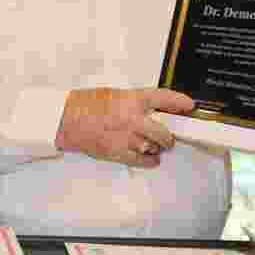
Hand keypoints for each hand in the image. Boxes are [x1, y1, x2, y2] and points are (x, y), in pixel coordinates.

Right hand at [55, 87, 193, 167]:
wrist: (65, 119)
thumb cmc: (86, 104)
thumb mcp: (114, 95)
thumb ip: (134, 102)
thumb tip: (153, 111)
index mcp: (130, 99)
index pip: (163, 98)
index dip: (179, 102)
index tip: (189, 106)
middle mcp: (131, 118)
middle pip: (164, 132)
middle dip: (169, 136)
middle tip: (169, 136)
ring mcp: (125, 137)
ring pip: (154, 147)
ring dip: (157, 147)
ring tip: (155, 145)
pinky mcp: (117, 152)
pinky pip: (141, 159)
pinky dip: (149, 160)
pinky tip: (150, 157)